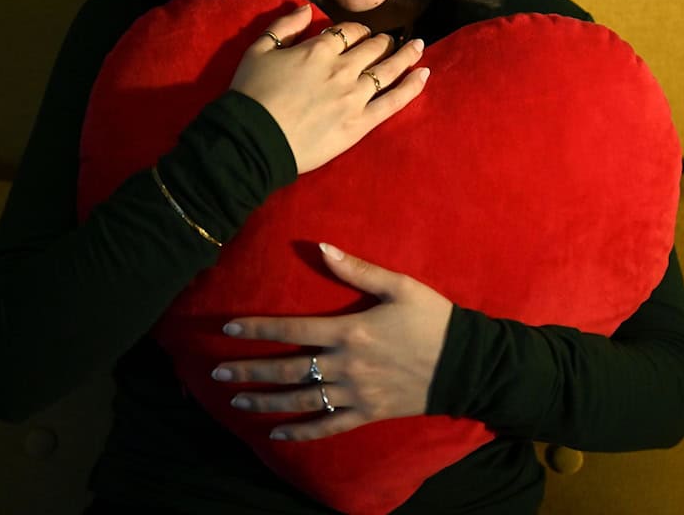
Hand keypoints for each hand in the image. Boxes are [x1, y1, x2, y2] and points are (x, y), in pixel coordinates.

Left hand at [211, 243, 452, 440]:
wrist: (466, 363)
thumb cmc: (432, 319)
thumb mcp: (399, 287)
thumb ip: (357, 269)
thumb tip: (322, 247)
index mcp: (350, 331)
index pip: (292, 330)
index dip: (258, 329)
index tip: (228, 328)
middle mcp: (347, 365)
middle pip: (288, 369)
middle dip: (250, 370)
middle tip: (217, 373)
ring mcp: (356, 393)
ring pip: (302, 399)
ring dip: (266, 401)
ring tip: (237, 402)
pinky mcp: (368, 413)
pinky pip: (330, 425)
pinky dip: (302, 432)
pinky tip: (277, 434)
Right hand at [229, 4, 430, 174]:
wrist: (254, 139)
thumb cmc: (251, 95)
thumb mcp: (258, 51)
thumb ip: (283, 26)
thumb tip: (304, 9)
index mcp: (318, 49)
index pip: (347, 32)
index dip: (356, 31)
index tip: (360, 34)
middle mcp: (342, 68)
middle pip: (372, 47)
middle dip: (383, 41)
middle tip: (390, 41)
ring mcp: (354, 96)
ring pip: (388, 69)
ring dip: (406, 54)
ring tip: (418, 46)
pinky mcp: (360, 123)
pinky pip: (394, 101)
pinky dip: (412, 86)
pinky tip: (425, 74)